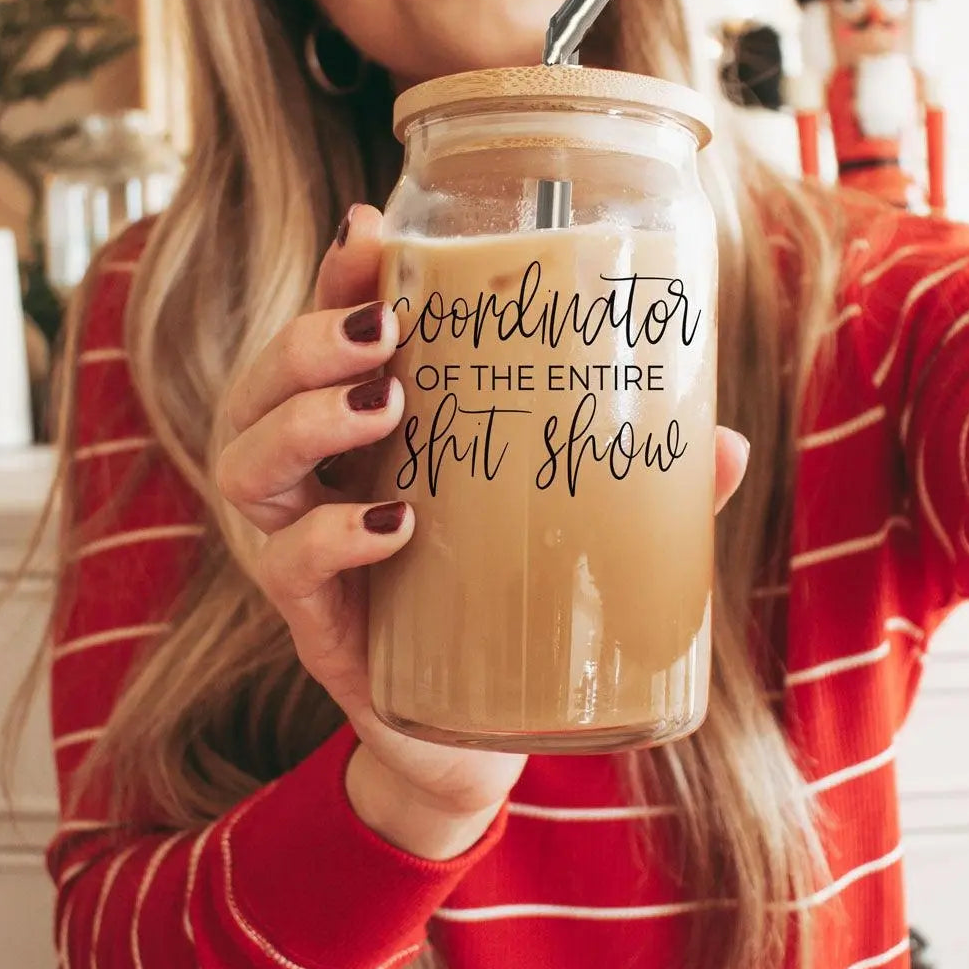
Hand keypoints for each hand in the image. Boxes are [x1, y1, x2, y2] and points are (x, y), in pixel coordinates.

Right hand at [217, 205, 750, 859]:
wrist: (477, 736)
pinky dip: (334, 536)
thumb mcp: (566, 531)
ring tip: (386, 403)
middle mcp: (315, 485)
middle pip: (258, 386)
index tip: (372, 232)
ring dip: (305, 420)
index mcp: (365, 440)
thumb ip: (638, 489)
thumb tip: (724, 444)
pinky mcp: (315, 626)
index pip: (325, 338)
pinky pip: (288, 567)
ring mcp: (300, 554)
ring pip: (245, 464)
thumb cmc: (512, 608)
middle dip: (308, 340)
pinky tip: (396, 521)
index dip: (336, 280)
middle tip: (386, 329)